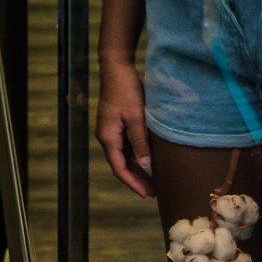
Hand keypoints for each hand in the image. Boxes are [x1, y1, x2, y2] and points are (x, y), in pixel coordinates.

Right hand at [96, 58, 152, 196]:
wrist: (116, 66)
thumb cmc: (126, 90)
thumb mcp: (135, 117)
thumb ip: (139, 142)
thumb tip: (145, 166)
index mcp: (108, 137)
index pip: (118, 168)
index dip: (132, 183)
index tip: (147, 194)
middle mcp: (107, 136)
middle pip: (121, 164)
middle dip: (136, 179)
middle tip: (154, 192)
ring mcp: (111, 129)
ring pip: (124, 155)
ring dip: (137, 168)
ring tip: (154, 180)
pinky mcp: (117, 122)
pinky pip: (126, 145)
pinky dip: (137, 155)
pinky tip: (149, 159)